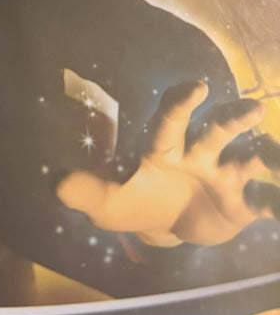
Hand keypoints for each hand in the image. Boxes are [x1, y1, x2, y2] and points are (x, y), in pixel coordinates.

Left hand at [56, 81, 276, 246]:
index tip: (196, 88)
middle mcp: (199, 152)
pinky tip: (277, 206)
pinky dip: (275, 201)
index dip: (182, 102)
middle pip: (217, 128)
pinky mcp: (245, 202)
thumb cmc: (132, 201)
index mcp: (164, 147)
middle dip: (234, 118)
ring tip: (275, 158)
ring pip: (250, 157)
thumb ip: (86, 191)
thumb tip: (56, 183)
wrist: (161, 226)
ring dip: (267, 154)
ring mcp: (225, 175)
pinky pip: (266, 200)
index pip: (172, 118)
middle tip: (252, 108)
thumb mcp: (107, 202)